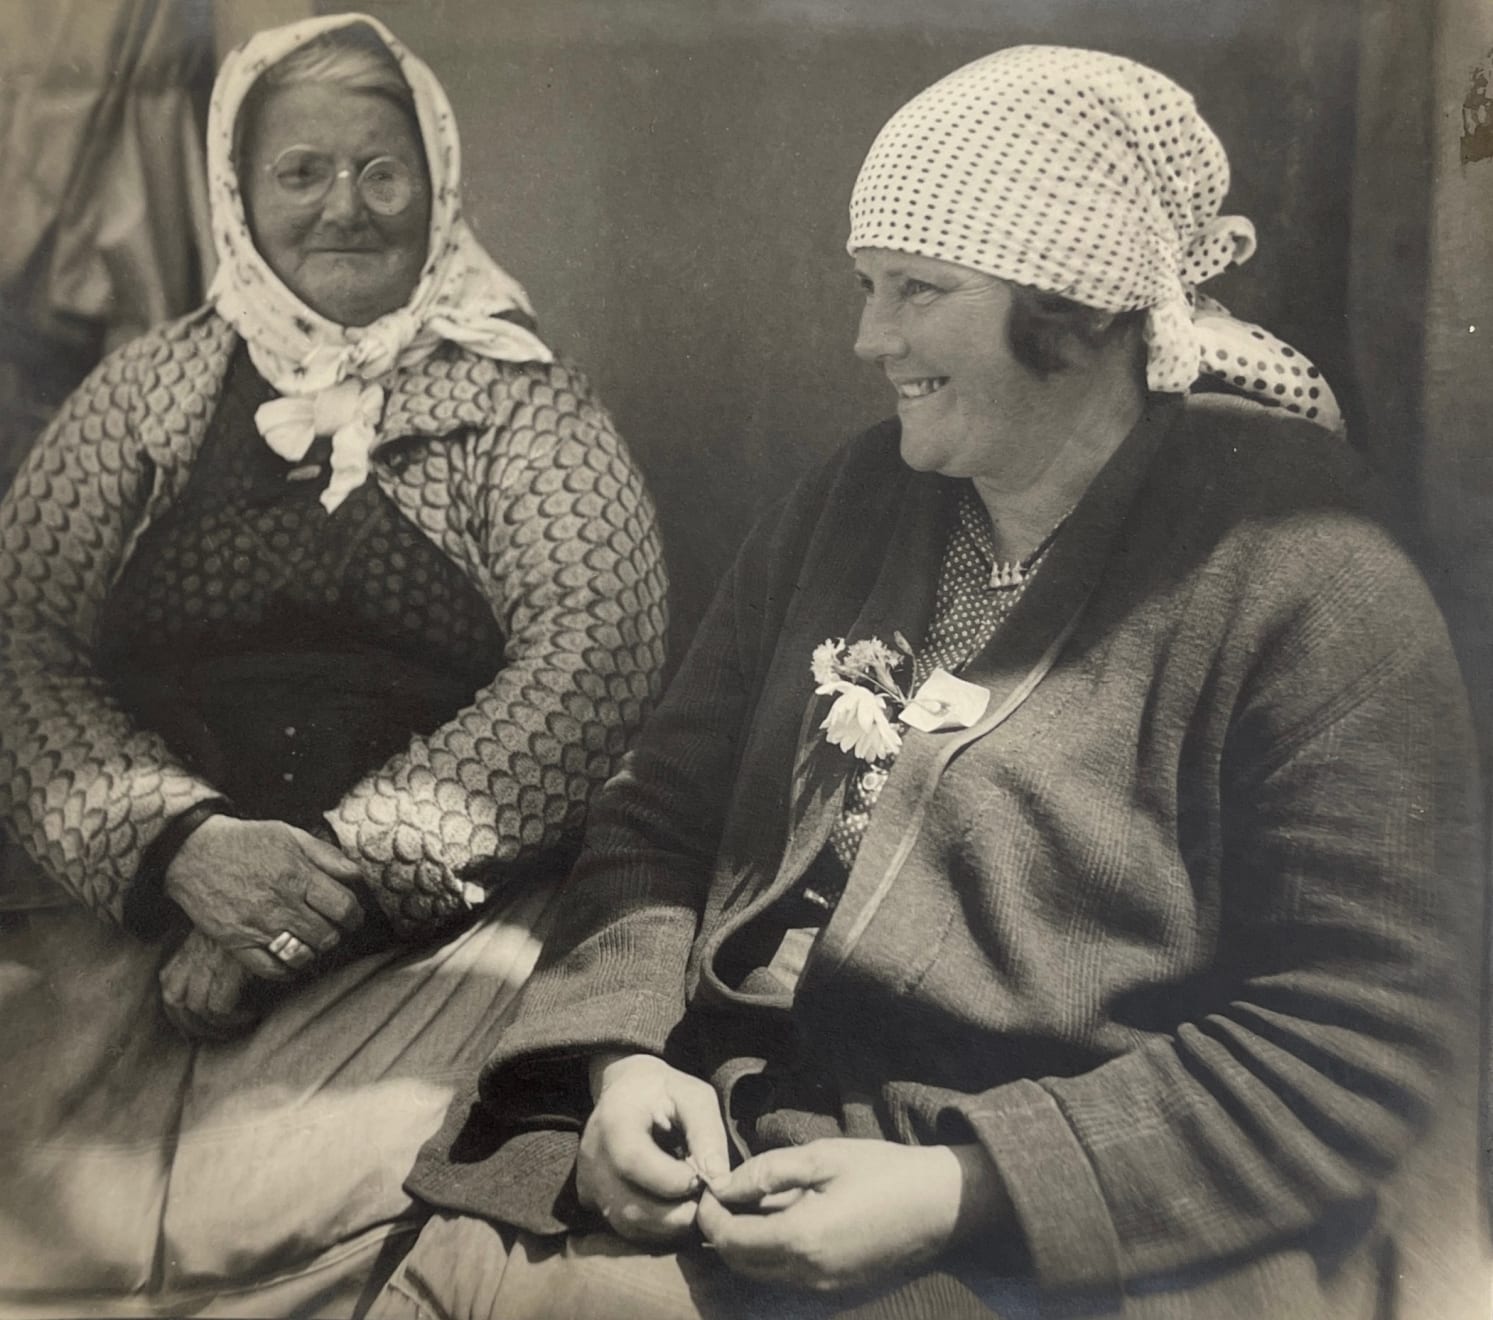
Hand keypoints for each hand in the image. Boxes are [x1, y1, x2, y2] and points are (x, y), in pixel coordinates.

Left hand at [159, 927, 261, 1040]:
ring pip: (197, 1007)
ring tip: (239, 1024)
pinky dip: (233, 1018)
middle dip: (193, 1025)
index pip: (169, 985)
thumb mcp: (228, 929)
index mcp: (191, 945)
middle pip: (176, 1001)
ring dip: (216, 1025)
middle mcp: (195, 953)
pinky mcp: (230, 968)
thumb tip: (216, 981)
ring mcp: (210, 960)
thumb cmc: (256, 916)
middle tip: (218, 1033)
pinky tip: (252, 1014)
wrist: (270, 898)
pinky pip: (220, 1006)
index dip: (179, 1010)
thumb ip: (217, 950)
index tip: (195, 1024)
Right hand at [163, 817, 364, 979]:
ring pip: (302, 955)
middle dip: (336, 934)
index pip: (343, 907)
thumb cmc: (247, 841)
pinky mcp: (236, 942)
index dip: (354, 915)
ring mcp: (258, 926)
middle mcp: (280, 904)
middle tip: (332, 928)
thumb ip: (326, 855)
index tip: (353, 917)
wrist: (194, 852)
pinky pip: (270, 968)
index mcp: (298, 875)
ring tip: (311, 942)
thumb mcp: (291, 835)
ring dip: (313, 952)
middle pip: (326, 935)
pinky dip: (286, 970)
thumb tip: (355, 875)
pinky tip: (290, 961)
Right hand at [575, 1053, 729, 1244]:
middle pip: (629, 1206)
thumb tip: (718, 1180)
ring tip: (691, 1205)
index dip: (672, 1180)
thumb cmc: (665, 1092)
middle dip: (676, 1214)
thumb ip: (707, 1133)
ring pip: (627, 1225)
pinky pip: (623, 1228)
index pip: (634, 1162)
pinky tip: (674, 1209)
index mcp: (614, 1120)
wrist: (626, 1090)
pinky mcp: (591, 1199)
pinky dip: (654, 1229)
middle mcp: (592, 1155)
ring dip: (668, 1226)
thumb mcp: (693, 1097)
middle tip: (704, 1201)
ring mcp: (587, 1181)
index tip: (702, 1180)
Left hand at [697, 1139, 1005, 1292]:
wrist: (941, 1204)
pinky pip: (787, 1277)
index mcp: (801, 1239)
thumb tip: (725, 1184)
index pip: (732, 1239)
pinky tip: (775, 1221)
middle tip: (717, 1198)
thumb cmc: (883, 1171)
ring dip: (743, 1246)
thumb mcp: (823, 1157)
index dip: (710, 1217)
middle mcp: (808, 1274)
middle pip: (742, 1263)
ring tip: (742, 1207)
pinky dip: (769, 1254)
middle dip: (720, 1234)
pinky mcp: (838, 1287)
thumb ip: (769, 1171)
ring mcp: (824, 1286)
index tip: (704, 1191)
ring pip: (762, 1274)